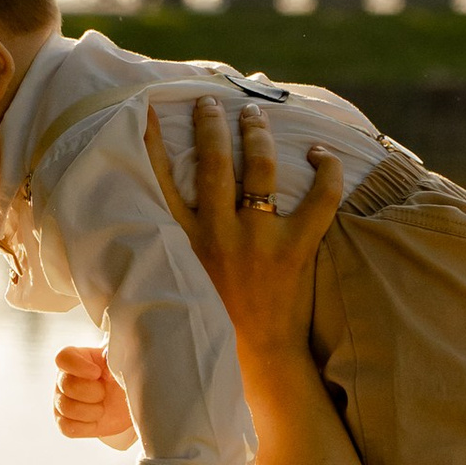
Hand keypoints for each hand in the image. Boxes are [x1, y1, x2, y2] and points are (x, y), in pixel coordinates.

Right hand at [54, 345, 137, 447]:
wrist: (126, 404)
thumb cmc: (122, 379)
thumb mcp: (122, 364)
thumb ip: (114, 357)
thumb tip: (106, 358)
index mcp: (76, 358)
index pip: (63, 357)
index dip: (79, 366)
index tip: (97, 373)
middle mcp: (63, 378)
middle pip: (66, 385)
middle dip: (93, 392)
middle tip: (105, 393)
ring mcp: (61, 401)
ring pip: (66, 408)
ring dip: (92, 411)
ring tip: (103, 407)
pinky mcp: (63, 422)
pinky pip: (68, 427)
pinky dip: (87, 426)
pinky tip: (96, 419)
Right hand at [145, 101, 342, 382]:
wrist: (254, 361)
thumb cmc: (209, 326)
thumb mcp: (173, 285)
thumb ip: (163, 254)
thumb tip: (140, 231)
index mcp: (182, 242)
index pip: (160, 181)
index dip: (151, 141)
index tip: (148, 111)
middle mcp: (217, 234)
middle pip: (214, 161)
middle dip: (211, 124)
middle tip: (212, 103)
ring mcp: (258, 240)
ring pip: (259, 169)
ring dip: (257, 135)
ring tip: (254, 116)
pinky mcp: (295, 250)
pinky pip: (319, 199)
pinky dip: (325, 171)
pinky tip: (321, 154)